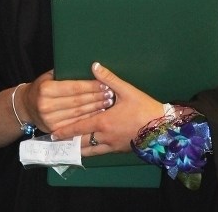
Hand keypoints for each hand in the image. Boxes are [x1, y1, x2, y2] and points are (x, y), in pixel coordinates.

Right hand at [17, 69, 114, 133]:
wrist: (26, 107)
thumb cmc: (41, 88)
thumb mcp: (48, 76)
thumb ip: (64, 73)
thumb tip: (87, 67)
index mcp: (46, 89)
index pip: (74, 88)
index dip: (90, 86)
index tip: (104, 83)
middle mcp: (47, 105)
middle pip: (78, 101)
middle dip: (96, 97)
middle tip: (110, 93)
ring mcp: (50, 119)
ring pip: (78, 113)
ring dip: (95, 108)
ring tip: (108, 102)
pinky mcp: (54, 129)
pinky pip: (76, 124)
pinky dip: (88, 119)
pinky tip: (98, 113)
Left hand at [50, 62, 164, 156]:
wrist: (163, 129)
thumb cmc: (144, 109)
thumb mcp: (127, 91)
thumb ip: (109, 78)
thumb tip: (94, 65)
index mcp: (103, 122)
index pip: (78, 127)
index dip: (65, 131)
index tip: (53, 133)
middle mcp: (105, 137)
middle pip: (81, 143)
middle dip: (68, 143)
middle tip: (56, 142)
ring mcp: (113, 146)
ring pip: (90, 151)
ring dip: (78, 149)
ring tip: (67, 149)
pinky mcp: (120, 150)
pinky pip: (101, 153)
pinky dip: (91, 152)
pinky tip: (88, 150)